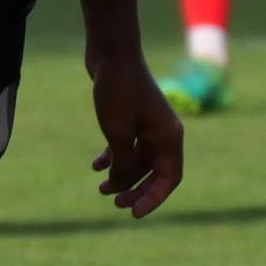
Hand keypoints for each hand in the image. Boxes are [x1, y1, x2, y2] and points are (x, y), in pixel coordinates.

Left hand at [89, 53, 182, 218]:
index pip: (168, 179)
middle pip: (153, 172)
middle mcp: (162, 131)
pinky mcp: (131, 114)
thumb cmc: (118, 90)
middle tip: (115, 203)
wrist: (109, 51)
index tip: (133, 213)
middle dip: (135, 189)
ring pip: (137, 159)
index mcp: (169, 137)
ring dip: (121, 175)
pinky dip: (114, 156)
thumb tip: (122, 184)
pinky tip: (96, 165)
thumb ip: (124, 164)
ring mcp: (147, 122)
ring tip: (101, 188)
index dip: (153, 199)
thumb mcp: (119, 133)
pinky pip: (127, 144)